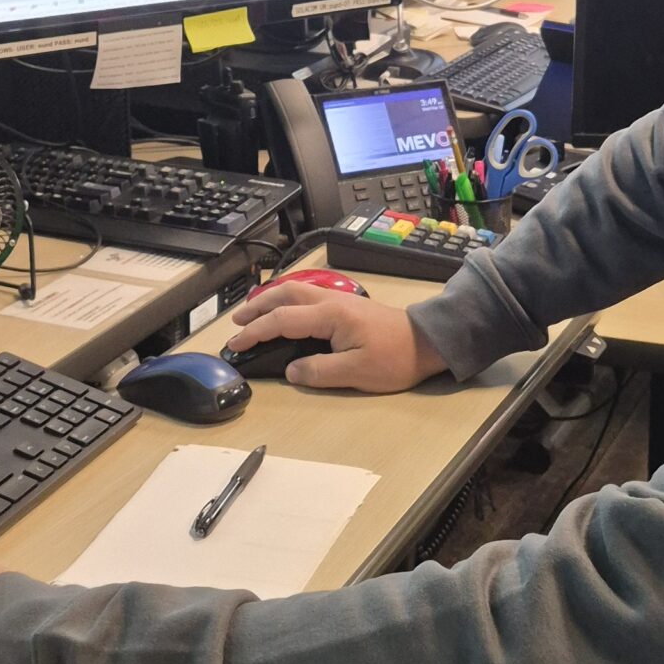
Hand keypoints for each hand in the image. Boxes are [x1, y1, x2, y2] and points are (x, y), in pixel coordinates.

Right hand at [227, 286, 447, 392]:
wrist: (428, 342)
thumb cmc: (395, 359)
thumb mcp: (356, 373)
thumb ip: (319, 372)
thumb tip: (290, 370)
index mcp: (330, 316)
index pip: (281, 320)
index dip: (255, 332)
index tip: (235, 345)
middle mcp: (331, 301)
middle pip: (284, 295)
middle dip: (256, 308)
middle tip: (236, 324)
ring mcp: (340, 300)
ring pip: (296, 291)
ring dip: (270, 300)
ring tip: (253, 314)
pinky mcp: (348, 306)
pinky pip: (308, 296)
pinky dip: (288, 300)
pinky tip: (285, 311)